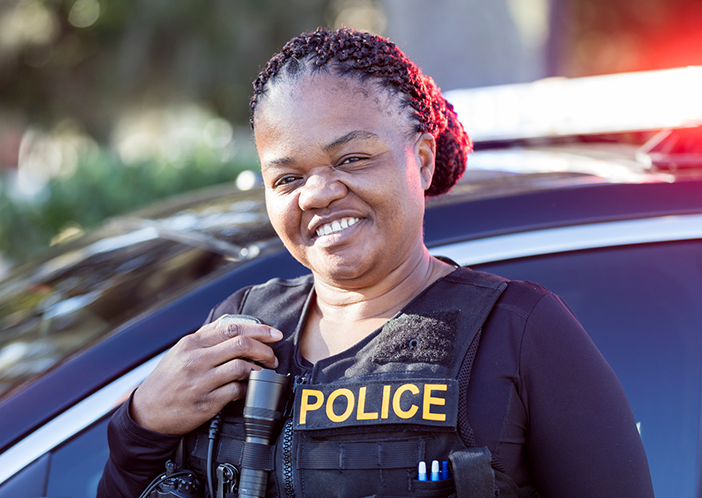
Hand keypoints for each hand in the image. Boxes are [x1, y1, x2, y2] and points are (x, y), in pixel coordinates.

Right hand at [130, 319, 282, 434]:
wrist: (146, 412)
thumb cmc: (167, 380)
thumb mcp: (180, 352)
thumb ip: (206, 337)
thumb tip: (234, 323)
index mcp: (191, 343)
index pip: (232, 328)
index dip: (259, 329)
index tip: (274, 333)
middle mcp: (196, 360)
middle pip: (241, 345)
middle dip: (265, 349)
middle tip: (272, 356)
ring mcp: (201, 382)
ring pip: (242, 367)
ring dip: (260, 369)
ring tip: (264, 372)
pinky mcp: (206, 403)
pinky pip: (236, 391)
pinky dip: (248, 388)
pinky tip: (250, 388)